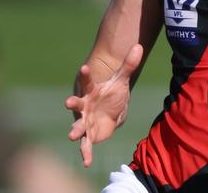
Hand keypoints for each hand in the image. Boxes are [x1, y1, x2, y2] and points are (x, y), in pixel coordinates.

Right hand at [65, 44, 142, 166]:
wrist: (109, 110)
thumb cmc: (111, 93)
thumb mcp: (122, 79)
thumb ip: (129, 64)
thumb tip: (139, 46)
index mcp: (91, 90)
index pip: (87, 80)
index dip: (85, 74)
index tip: (84, 67)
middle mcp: (84, 105)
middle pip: (77, 103)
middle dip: (72, 103)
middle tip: (68, 102)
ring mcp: (85, 120)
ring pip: (78, 125)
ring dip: (75, 130)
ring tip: (72, 135)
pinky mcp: (89, 135)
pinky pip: (86, 145)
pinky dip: (86, 153)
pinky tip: (87, 162)